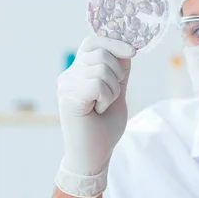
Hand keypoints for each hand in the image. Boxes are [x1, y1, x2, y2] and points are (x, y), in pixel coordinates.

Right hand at [55, 35, 134, 197]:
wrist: (94, 155)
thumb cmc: (103, 128)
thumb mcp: (117, 93)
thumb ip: (120, 72)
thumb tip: (127, 50)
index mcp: (78, 71)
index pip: (92, 42)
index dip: (113, 42)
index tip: (132, 53)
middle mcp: (69, 75)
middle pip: (101, 52)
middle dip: (117, 75)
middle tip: (110, 97)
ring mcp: (66, 85)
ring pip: (102, 68)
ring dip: (113, 90)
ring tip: (102, 106)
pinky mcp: (68, 96)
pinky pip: (97, 84)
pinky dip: (106, 98)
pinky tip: (97, 111)